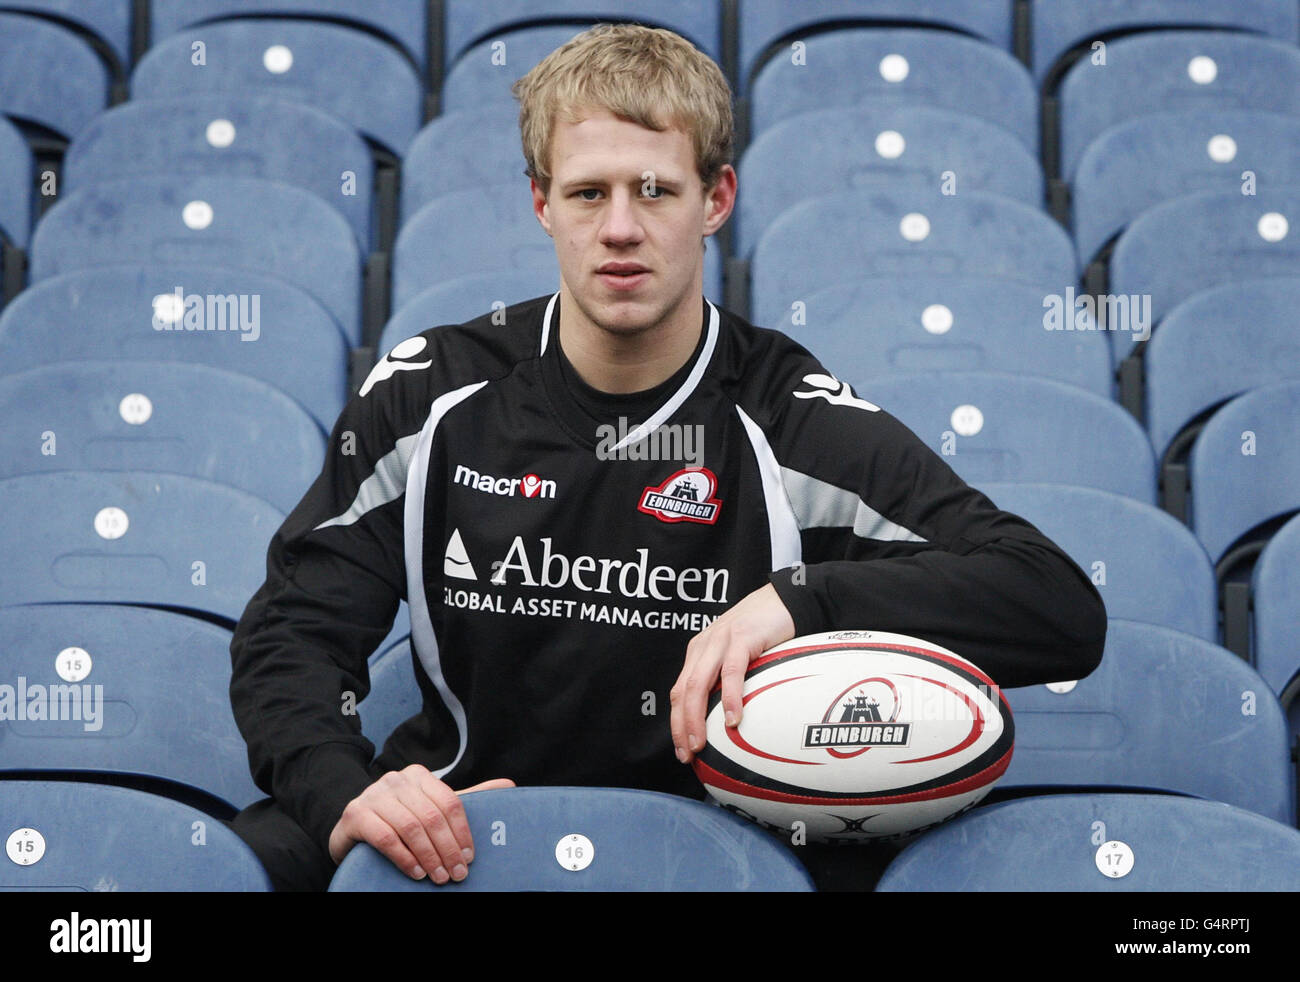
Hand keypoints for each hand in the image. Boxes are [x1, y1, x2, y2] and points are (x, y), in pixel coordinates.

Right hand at [328, 764, 514, 881]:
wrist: (352, 826)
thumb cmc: (398, 817)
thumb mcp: (431, 807)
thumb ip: (467, 798)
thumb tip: (509, 785)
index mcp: (419, 776)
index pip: (449, 802)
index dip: (462, 832)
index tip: (469, 857)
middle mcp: (396, 780)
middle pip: (431, 816)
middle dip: (447, 849)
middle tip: (456, 874)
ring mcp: (373, 795)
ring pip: (410, 827)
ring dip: (428, 856)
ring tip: (439, 877)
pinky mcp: (355, 814)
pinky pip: (385, 838)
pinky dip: (404, 858)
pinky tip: (416, 873)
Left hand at [669, 582, 794, 764]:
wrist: (784, 599)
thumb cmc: (764, 632)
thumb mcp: (739, 656)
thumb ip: (729, 680)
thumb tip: (730, 721)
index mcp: (700, 653)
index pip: (679, 693)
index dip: (677, 723)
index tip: (683, 750)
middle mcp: (704, 646)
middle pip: (683, 692)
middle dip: (680, 726)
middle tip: (688, 754)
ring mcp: (720, 640)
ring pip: (698, 684)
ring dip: (696, 718)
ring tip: (701, 743)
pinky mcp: (741, 637)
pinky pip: (731, 672)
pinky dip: (729, 698)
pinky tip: (732, 718)